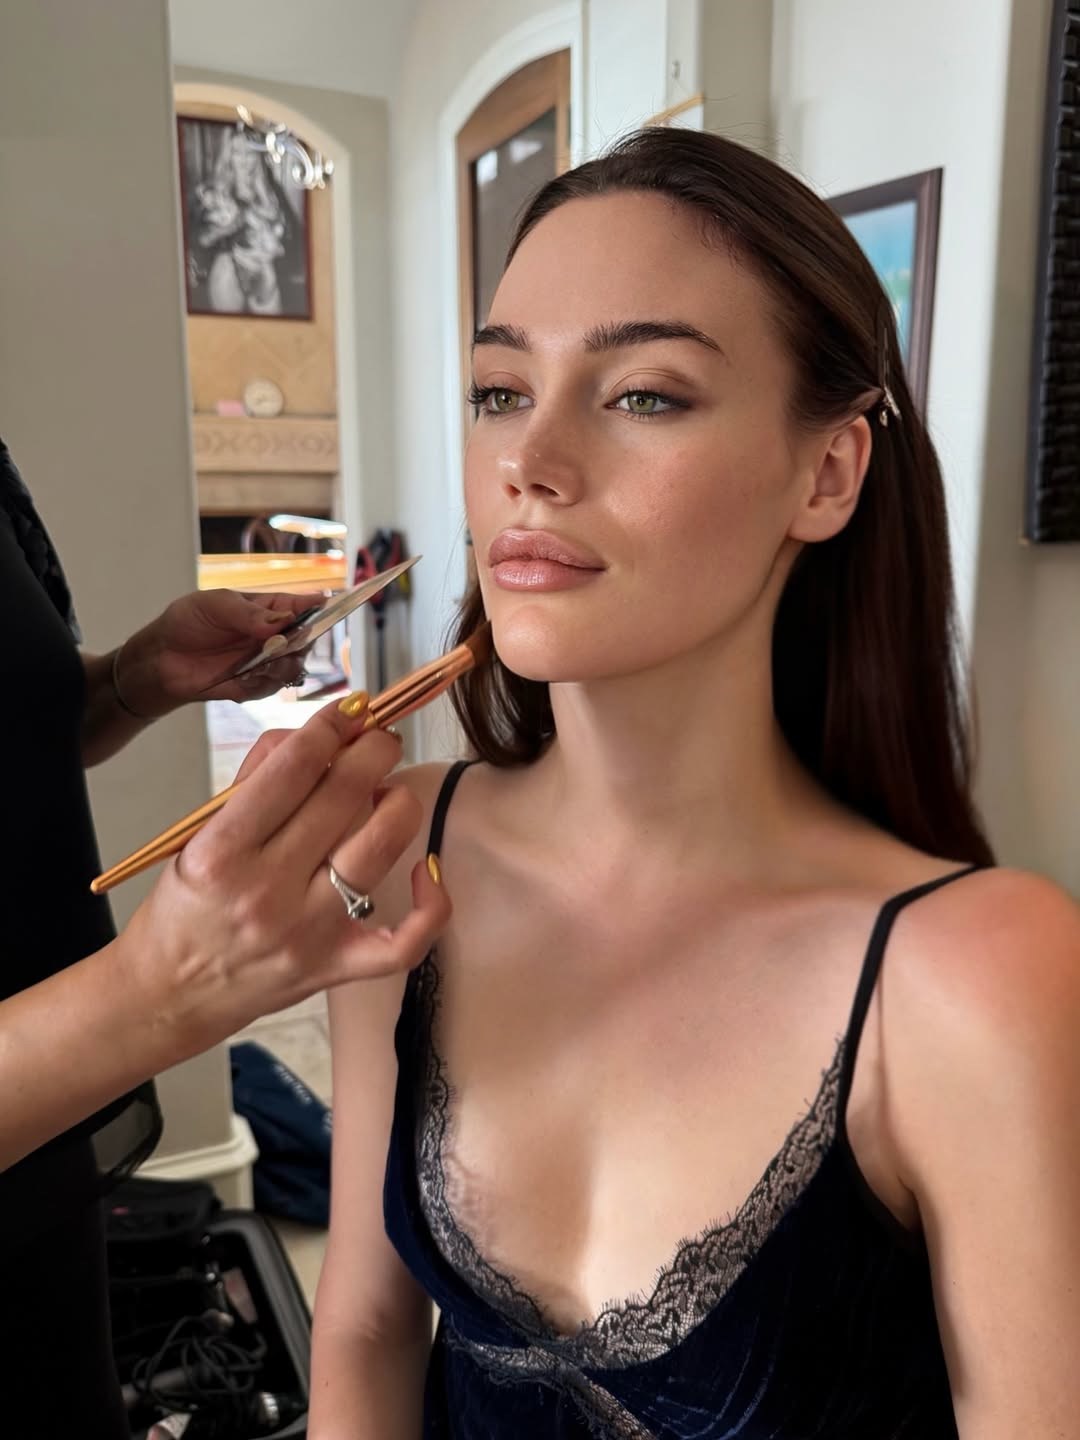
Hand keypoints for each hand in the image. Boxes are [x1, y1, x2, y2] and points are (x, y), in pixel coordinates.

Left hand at [116, 588, 325, 714]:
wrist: (160, 659)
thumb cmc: (187, 623)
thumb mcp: (214, 606)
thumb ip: (248, 614)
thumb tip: (283, 620)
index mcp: (269, 609)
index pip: (304, 606)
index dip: (322, 606)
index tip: (332, 606)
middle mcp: (274, 636)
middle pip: (307, 640)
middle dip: (299, 642)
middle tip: (282, 643)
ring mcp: (266, 663)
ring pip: (293, 667)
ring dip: (280, 665)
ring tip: (257, 663)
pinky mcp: (254, 686)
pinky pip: (271, 688)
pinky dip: (259, 683)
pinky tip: (240, 678)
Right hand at [117, 700, 450, 1050]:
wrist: (169, 993)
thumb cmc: (184, 907)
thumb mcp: (196, 835)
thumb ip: (253, 781)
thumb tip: (311, 735)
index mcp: (221, 853)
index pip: (293, 769)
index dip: (331, 726)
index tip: (349, 710)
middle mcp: (265, 893)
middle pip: (344, 798)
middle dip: (374, 751)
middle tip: (380, 738)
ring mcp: (306, 935)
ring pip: (379, 851)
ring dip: (397, 804)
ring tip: (387, 792)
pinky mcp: (335, 969)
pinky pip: (406, 941)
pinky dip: (430, 904)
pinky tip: (426, 869)